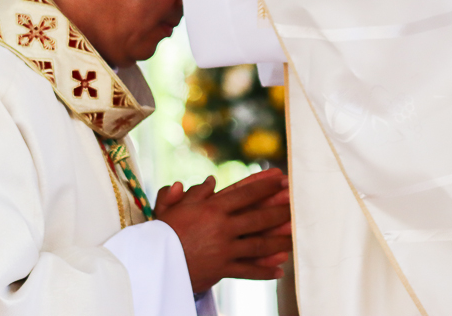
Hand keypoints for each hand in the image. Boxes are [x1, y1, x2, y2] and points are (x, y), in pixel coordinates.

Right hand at [155, 171, 291, 292]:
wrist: (153, 263)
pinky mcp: (222, 269)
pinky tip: (280, 270)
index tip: (281, 179)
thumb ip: (192, 193)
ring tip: (297, 236)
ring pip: (258, 244)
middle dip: (279, 210)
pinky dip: (264, 271)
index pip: (243, 194)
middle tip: (297, 205)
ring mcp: (224, 249)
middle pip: (257, 217)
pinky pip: (247, 270)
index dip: (264, 186)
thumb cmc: (161, 231)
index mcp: (211, 208)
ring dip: (279, 240)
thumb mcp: (173, 206)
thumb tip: (210, 181)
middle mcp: (222, 227)